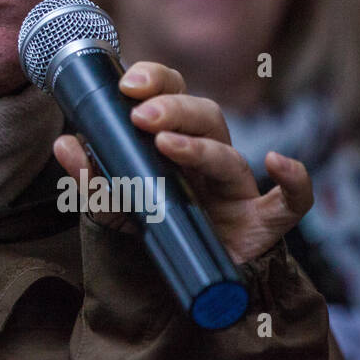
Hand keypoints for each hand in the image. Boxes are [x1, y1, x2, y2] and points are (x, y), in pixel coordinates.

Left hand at [51, 60, 312, 264]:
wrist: (185, 280)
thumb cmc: (156, 228)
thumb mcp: (114, 205)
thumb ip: (91, 178)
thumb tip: (64, 145)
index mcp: (176, 137)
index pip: (172, 92)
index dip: (155, 79)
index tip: (127, 84)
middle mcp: (210, 155)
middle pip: (205, 115)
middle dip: (174, 108)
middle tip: (141, 116)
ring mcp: (236, 188)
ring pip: (230, 154)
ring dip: (200, 146)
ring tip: (166, 145)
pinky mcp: (261, 224)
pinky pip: (290, 202)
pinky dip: (295, 182)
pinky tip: (281, 163)